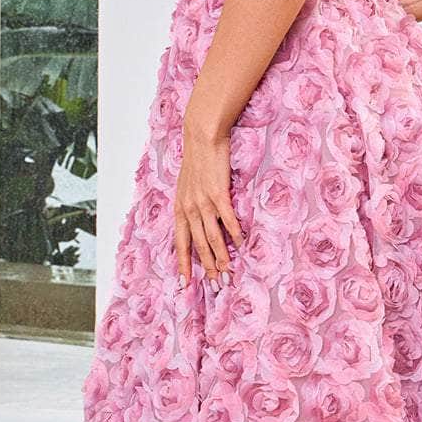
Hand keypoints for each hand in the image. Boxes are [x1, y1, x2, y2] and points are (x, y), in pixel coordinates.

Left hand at [174, 116, 244, 286]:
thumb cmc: (197, 161)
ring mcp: (202, 202)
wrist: (201, 136)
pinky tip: (241, 242)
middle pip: (198, 245)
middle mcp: (188, 209)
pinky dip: (234, 232)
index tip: (185, 285)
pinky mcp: (218, 193)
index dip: (183, 265)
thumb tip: (200, 223)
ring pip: (212, 237)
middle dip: (207, 268)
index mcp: (180, 209)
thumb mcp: (187, 186)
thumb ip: (192, 206)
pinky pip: (227, 219)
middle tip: (217, 285)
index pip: (180, 243)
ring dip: (222, 256)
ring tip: (229, 271)